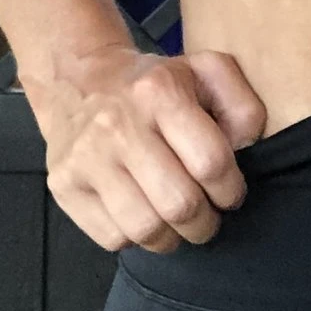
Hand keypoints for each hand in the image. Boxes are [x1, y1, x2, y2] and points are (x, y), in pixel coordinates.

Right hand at [26, 43, 266, 253]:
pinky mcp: (64, 185)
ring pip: (145, 228)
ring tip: (179, 224)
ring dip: (173, 238)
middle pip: (179, 204)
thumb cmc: (154, 84)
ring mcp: (86, 157)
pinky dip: (135, 238)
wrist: (81, 81)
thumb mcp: (206, 71)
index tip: (230, 194)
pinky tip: (144, 216)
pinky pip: (111, 237)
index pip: (211, 162)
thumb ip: (241, 104)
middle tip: (208, 218)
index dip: (231, 189)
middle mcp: (118, 124)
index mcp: (159, 92)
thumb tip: (246, 147)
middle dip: (205, 222)